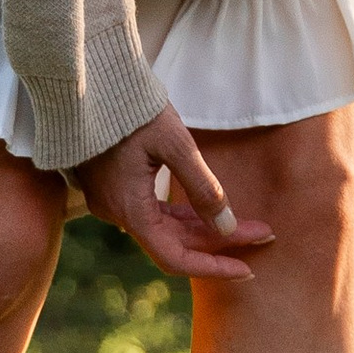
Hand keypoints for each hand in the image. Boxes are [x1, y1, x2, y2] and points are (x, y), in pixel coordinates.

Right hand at [72, 105, 273, 283]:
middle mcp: (117, 213)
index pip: (174, 258)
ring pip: (165, 228)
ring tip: (247, 224)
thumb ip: (203, 188)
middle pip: (174, 243)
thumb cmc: (134, 110)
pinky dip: (184, 215)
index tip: (247, 269)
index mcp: (129, 209)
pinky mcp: (115, 187)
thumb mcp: (176, 144)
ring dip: (204, 229)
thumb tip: (227, 227)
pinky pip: (153, 212)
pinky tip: (211, 211)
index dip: (212, 267)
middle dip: (219, 242)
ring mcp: (113, 201)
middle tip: (262, 233)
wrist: (91, 83)